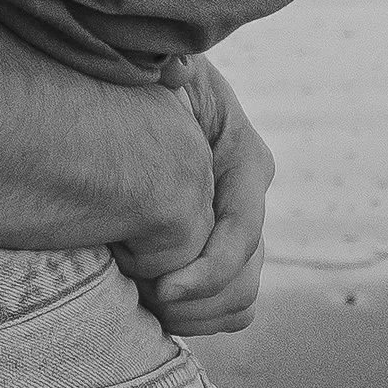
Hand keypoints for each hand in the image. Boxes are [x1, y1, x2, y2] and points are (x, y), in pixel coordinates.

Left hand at [116, 56, 270, 339]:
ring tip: (148, 308)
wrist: (138, 97)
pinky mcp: (220, 252)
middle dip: (198, 301)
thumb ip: (170, 70)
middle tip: (147, 302)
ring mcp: (238, 230)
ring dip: (198, 315)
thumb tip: (174, 70)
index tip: (162, 289)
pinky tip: (155, 309)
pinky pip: (228, 307)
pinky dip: (199, 319)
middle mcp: (249, 199)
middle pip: (245, 278)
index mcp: (247, 159)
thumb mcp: (162, 68)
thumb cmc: (146, 79)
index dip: (207, 271)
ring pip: (241, 299)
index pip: (242, 234)